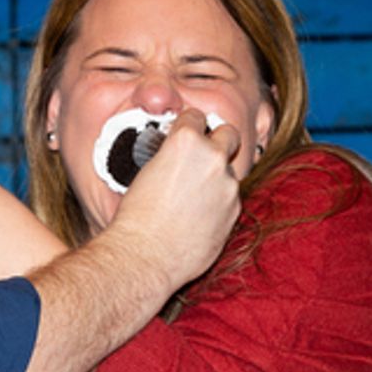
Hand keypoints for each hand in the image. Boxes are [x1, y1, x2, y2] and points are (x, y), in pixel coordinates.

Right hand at [107, 108, 241, 286]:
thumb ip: (170, 156)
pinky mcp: (234, 211)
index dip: (189, 124)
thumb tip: (176, 157)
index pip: (196, 116)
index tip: (186, 133)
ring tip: (193, 199)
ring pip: (229, 171)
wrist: (146, 256)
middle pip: (228, 133)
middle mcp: (213, 158)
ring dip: (217, 178)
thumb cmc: (137, 217)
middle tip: (204, 154)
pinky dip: (219, 204)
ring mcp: (228, 185)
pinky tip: (198, 217)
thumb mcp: (146, 172)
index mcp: (186, 141)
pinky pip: (230, 199)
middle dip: (218, 140)